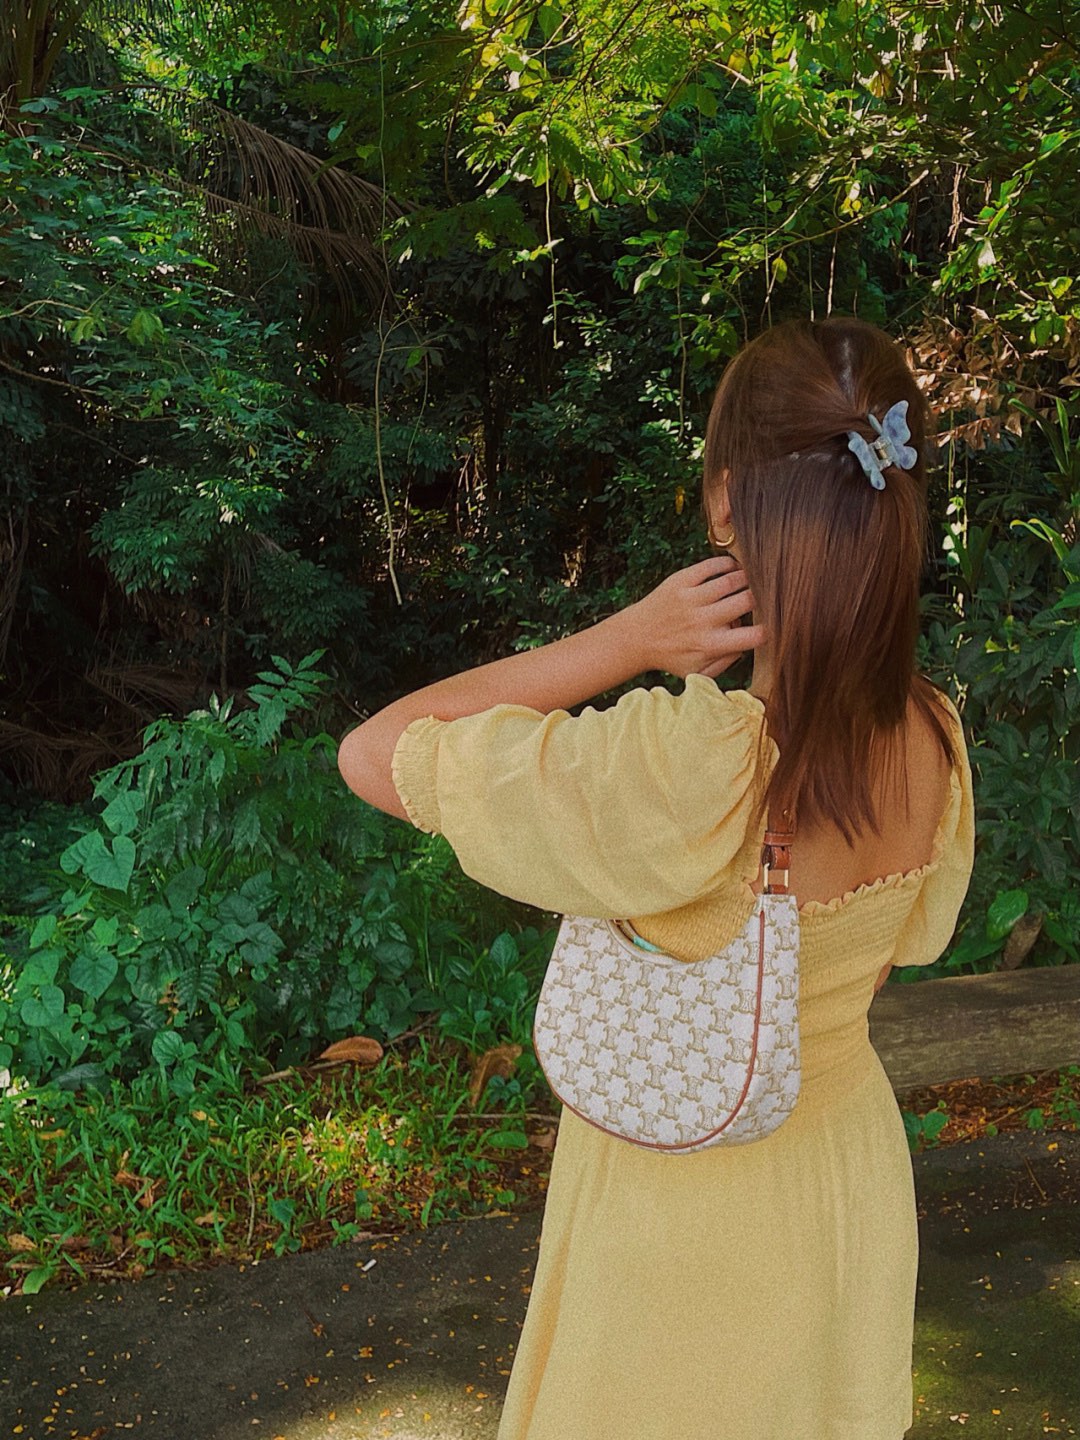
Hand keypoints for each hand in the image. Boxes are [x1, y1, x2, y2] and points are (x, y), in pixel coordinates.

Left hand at [627, 555, 765, 679]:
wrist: (636, 638)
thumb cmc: (671, 656)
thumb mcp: (699, 671)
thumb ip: (727, 662)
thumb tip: (748, 645)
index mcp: (711, 644)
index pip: (753, 635)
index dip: (770, 628)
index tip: (772, 623)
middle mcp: (703, 621)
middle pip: (747, 601)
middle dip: (762, 597)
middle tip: (766, 596)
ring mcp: (691, 599)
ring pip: (732, 580)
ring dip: (748, 577)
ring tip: (752, 580)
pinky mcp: (680, 581)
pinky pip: (710, 566)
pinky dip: (728, 563)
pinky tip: (734, 568)